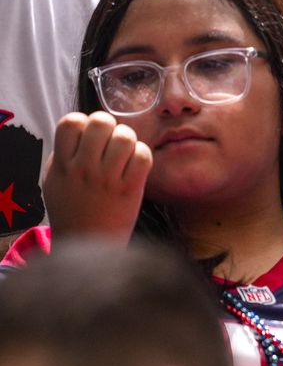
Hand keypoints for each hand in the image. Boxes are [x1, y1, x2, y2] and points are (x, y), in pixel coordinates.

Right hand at [42, 112, 149, 242]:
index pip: (70, 122)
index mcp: (62, 165)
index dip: (84, 121)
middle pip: (102, 122)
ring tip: (124, 152)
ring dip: (128, 139)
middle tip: (110, 139)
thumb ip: (65, 153)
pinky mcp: (129, 189)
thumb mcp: (55, 180)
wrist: (86, 244)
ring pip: (125, 136)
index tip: (88, 134)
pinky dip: (142, 155)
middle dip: (110, 125)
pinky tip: (135, 164)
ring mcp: (107, 179)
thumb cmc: (72, 208)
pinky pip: (143, 156)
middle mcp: (83, 169)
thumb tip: (82, 127)